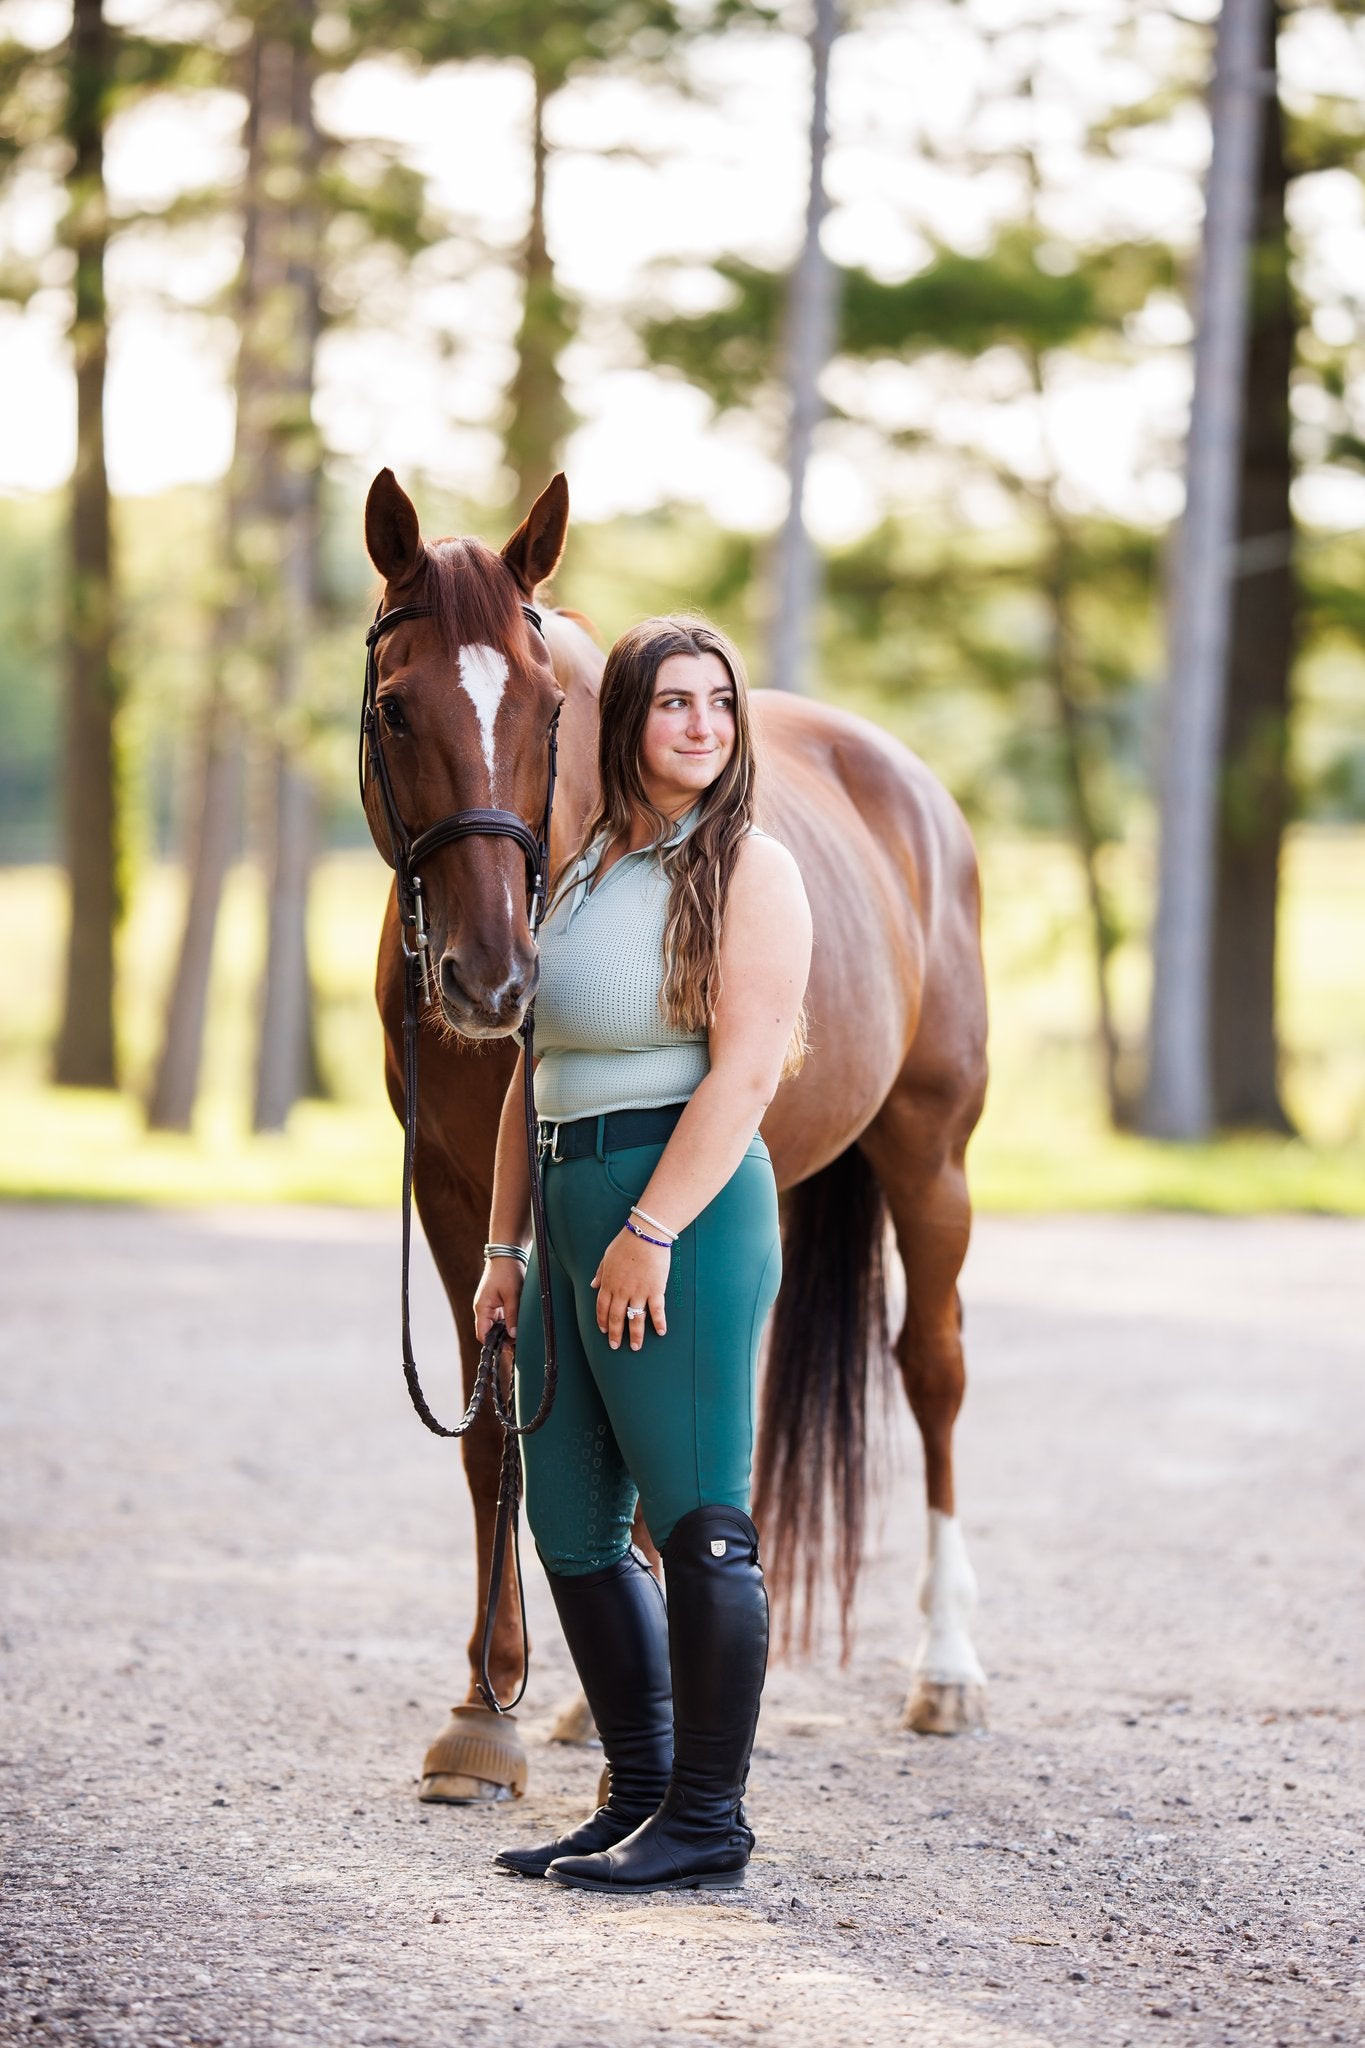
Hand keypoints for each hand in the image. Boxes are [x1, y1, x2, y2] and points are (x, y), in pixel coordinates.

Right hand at [474, 1257, 525, 1343]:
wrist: (508, 1253)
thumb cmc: (508, 1271)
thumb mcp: (512, 1295)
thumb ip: (512, 1316)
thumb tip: (513, 1336)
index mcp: (482, 1308)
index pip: (483, 1335)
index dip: (493, 1345)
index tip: (508, 1350)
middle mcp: (483, 1308)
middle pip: (490, 1332)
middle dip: (502, 1339)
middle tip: (518, 1344)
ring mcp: (490, 1305)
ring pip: (497, 1325)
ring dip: (507, 1331)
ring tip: (520, 1336)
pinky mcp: (497, 1302)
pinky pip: (501, 1317)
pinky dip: (509, 1322)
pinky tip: (519, 1325)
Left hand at [591, 1228, 669, 1351]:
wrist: (646, 1234)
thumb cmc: (626, 1243)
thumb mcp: (607, 1257)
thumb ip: (600, 1273)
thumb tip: (593, 1285)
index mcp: (609, 1283)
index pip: (602, 1308)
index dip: (602, 1321)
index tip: (604, 1331)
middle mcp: (622, 1291)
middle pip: (617, 1318)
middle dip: (615, 1334)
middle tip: (616, 1346)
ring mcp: (639, 1292)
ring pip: (635, 1319)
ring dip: (635, 1335)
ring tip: (636, 1347)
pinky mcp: (655, 1289)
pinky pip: (656, 1310)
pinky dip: (659, 1323)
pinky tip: (661, 1332)